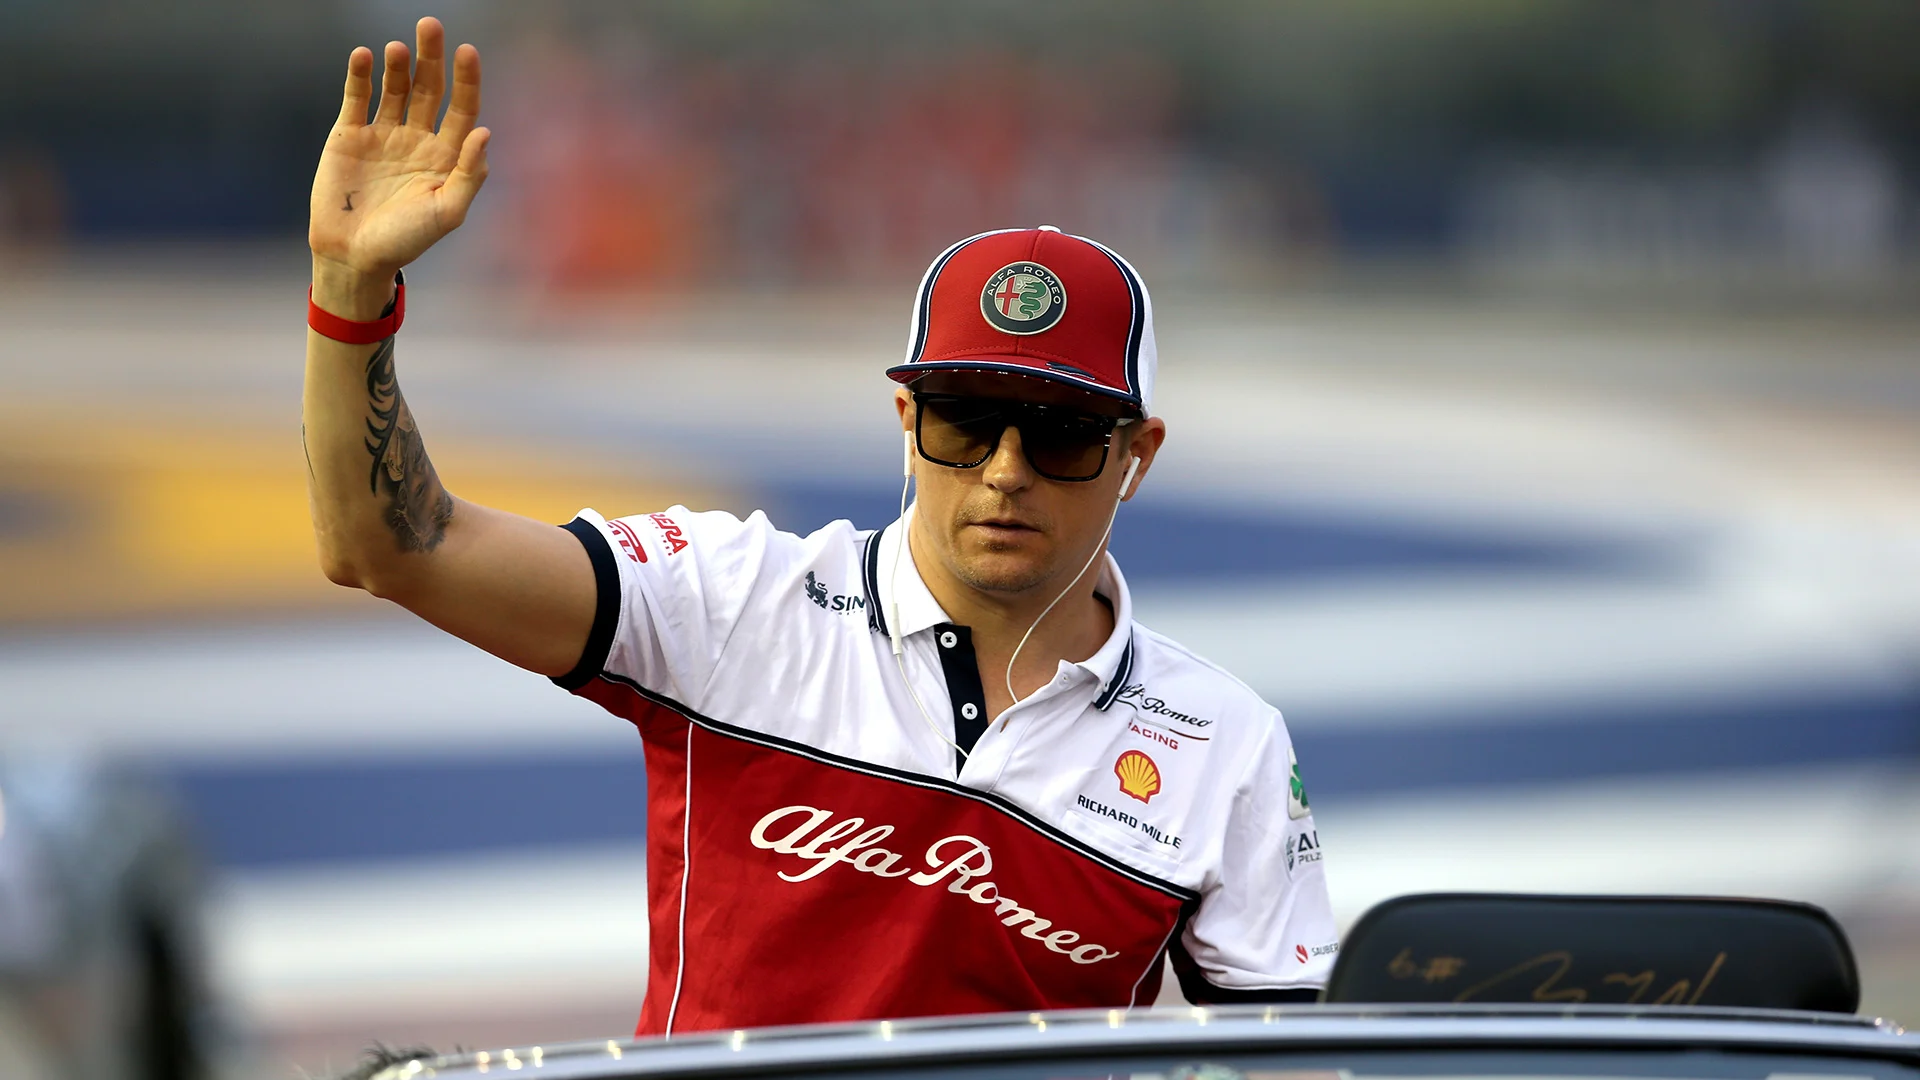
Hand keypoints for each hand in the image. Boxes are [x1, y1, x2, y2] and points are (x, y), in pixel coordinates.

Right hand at [309, 18, 487, 288]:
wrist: (354, 254)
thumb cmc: (406, 240)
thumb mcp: (446, 212)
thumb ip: (468, 174)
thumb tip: (484, 132)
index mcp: (446, 156)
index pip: (462, 109)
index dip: (466, 80)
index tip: (467, 51)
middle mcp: (417, 139)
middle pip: (430, 89)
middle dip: (432, 58)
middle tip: (431, 26)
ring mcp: (383, 134)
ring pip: (395, 88)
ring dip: (398, 65)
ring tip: (398, 48)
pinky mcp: (349, 134)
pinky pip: (357, 97)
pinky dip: (360, 76)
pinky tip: (364, 56)